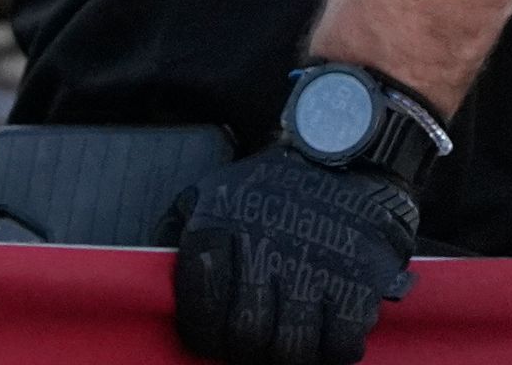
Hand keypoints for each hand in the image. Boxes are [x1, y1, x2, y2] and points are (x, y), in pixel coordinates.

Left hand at [170, 147, 416, 364]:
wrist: (342, 165)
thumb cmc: (266, 191)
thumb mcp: (207, 194)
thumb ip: (176, 232)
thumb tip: (153, 278)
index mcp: (217, 227)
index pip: (200, 305)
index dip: (202, 333)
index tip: (209, 336)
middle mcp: (263, 249)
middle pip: (245, 334)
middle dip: (242, 349)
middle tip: (247, 345)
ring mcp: (313, 269)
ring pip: (291, 348)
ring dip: (284, 354)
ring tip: (281, 344)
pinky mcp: (358, 285)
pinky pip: (340, 348)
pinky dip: (329, 354)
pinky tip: (320, 339)